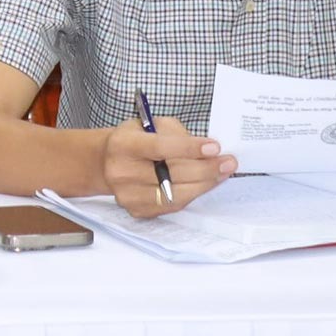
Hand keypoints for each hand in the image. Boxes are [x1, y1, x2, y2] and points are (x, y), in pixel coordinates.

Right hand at [102, 117, 235, 217]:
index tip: (214, 146)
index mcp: (122, 145)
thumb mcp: (149, 125)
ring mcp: (128, 195)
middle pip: (172, 174)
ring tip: (222, 173)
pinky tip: (203, 184)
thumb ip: (175, 133)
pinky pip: (172, 206)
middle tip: (228, 162)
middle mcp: (121, 172)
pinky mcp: (137, 210)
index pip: (159, 147)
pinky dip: (192, 194)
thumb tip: (208, 149)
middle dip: (205, 168)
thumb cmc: (135, 140)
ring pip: (176, 194)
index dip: (188, 148)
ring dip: (204, 184)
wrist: (107, 163)